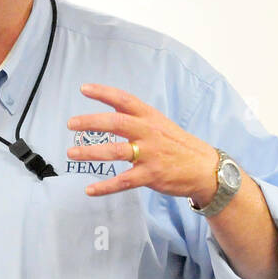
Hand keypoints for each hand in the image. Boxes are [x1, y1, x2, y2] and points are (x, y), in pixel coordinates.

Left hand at [67, 83, 218, 201]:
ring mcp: (150, 154)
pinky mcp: (151, 175)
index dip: (104, 93)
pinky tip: (89, 190)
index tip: (84, 89)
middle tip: (71, 123)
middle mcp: (149, 133)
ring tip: (71, 153)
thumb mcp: (159, 124)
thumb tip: (111, 106)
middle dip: (91, 122)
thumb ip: (136, 116)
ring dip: (90, 152)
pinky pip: (124, 181)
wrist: (206, 169)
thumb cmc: (177, 144)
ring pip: (116, 151)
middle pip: (117, 123)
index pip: (125, 100)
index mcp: (150, 118)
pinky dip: (105, 186)